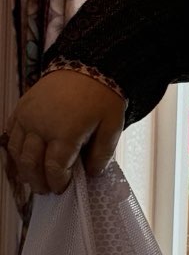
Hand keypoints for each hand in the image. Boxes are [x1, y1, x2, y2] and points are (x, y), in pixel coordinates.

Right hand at [2, 69, 124, 194]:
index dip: (57, 182)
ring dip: (24, 169)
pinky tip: (23, 159)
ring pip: (16, 151)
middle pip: (31, 163)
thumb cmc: (102, 96)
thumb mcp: (112, 126)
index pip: (54, 168)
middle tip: (46, 190)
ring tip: (35, 178)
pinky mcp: (21, 108)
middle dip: (38, 181)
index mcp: (65, 132)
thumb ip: (102, 154)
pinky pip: (10, 134)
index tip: (63, 188)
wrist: (88, 65)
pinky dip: (13, 151)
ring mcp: (27, 116)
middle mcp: (41, 125)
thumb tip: (90, 174)